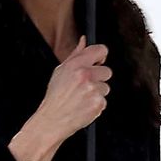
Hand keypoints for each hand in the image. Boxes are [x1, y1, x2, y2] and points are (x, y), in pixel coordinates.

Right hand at [10, 38, 110, 160]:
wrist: (53, 119)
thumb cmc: (56, 96)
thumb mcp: (61, 71)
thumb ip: (75, 54)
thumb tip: (83, 40)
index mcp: (75, 64)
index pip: (100, 50)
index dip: (101, 56)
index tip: (99, 61)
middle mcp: (85, 75)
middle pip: (107, 71)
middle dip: (99, 78)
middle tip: (85, 86)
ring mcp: (92, 89)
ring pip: (106, 87)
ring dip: (97, 93)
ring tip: (82, 97)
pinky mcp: (98, 103)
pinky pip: (104, 100)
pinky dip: (96, 104)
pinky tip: (84, 105)